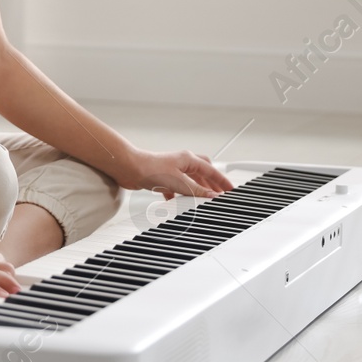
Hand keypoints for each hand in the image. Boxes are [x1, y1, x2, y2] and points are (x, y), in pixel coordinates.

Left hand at [116, 148, 234, 199]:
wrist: (129, 169)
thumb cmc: (151, 169)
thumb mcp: (180, 182)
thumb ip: (197, 190)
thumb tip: (213, 195)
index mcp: (188, 159)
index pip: (211, 170)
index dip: (222, 181)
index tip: (231, 189)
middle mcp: (181, 163)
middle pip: (202, 172)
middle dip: (211, 183)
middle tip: (219, 194)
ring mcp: (171, 170)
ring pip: (189, 180)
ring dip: (196, 190)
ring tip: (203, 200)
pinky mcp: (162, 178)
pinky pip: (175, 187)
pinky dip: (179, 195)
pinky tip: (178, 202)